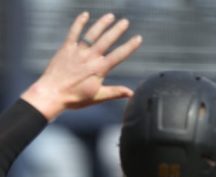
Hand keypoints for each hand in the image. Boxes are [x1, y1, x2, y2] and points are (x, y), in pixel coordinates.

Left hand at [21, 12, 141, 120]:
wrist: (52, 93)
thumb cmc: (75, 98)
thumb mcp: (97, 97)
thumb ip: (115, 92)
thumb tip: (131, 93)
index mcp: (99, 69)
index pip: (119, 55)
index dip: (130, 46)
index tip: (138, 38)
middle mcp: (90, 57)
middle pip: (106, 40)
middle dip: (117, 30)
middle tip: (125, 21)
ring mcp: (77, 51)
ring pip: (92, 34)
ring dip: (102, 24)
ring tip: (111, 16)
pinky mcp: (66, 49)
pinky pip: (73, 33)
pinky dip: (79, 23)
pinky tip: (85, 14)